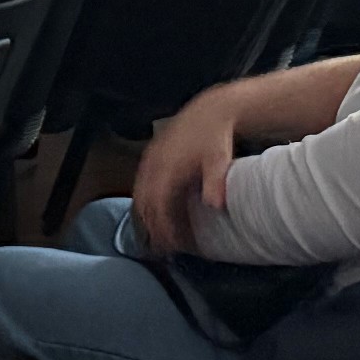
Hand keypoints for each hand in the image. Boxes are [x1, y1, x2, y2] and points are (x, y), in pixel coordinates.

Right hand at [132, 87, 240, 256]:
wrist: (207, 111)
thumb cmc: (214, 136)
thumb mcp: (219, 159)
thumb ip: (215, 182)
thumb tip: (215, 205)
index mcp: (168, 166)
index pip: (158, 204)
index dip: (162, 227)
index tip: (171, 246)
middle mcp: (154, 163)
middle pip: (145, 202)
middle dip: (152, 226)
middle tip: (162, 248)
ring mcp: (150, 159)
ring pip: (140, 193)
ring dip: (146, 214)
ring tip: (157, 234)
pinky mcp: (150, 156)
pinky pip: (140, 182)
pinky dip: (144, 200)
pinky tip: (154, 210)